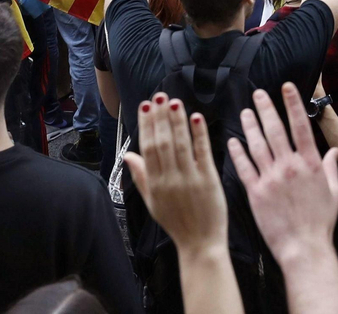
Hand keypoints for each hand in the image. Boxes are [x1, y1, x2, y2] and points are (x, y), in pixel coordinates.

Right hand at [122, 94, 226, 254]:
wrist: (200, 243)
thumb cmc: (176, 223)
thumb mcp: (152, 202)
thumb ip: (141, 177)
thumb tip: (129, 155)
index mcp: (155, 184)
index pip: (147, 148)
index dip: (146, 125)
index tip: (146, 106)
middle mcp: (170, 179)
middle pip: (162, 142)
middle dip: (160, 117)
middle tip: (159, 96)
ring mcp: (189, 178)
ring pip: (180, 144)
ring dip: (177, 121)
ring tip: (174, 102)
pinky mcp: (208, 179)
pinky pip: (202, 153)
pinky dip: (199, 134)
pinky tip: (196, 117)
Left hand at [228, 84, 337, 269]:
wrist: (304, 247)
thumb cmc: (320, 222)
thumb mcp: (333, 192)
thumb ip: (330, 168)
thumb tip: (334, 152)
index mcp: (310, 163)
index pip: (300, 125)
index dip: (292, 104)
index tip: (286, 87)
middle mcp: (289, 166)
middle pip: (275, 130)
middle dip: (266, 109)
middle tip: (257, 93)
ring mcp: (271, 178)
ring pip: (257, 145)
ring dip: (250, 126)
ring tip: (245, 111)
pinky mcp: (256, 193)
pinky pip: (244, 168)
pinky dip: (238, 153)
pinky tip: (233, 140)